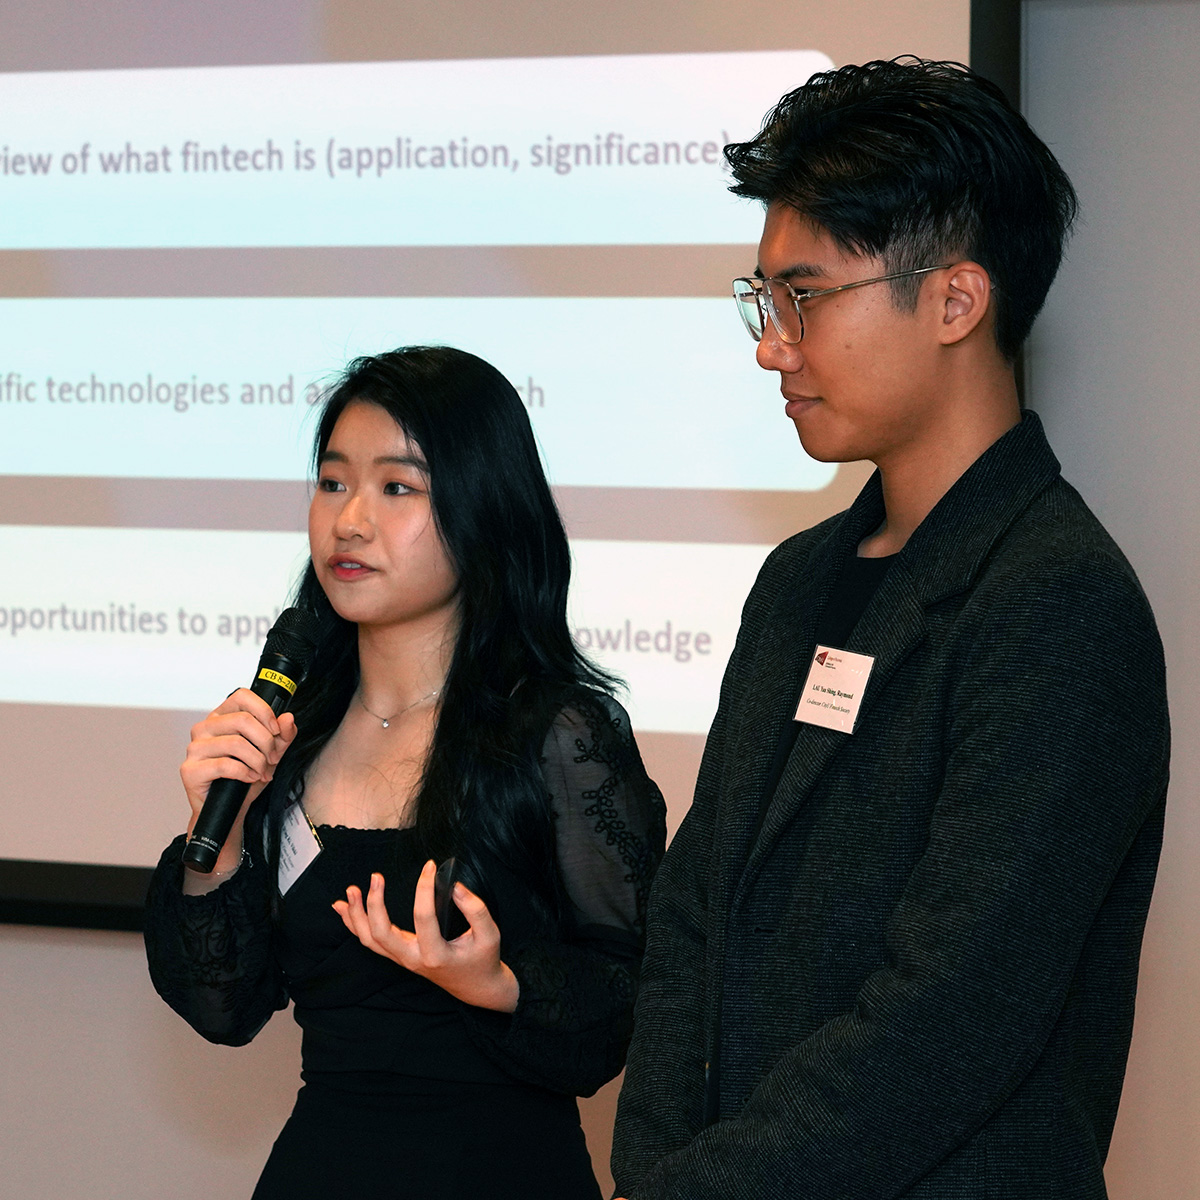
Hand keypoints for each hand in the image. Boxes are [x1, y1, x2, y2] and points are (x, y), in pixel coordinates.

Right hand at [180, 688, 297, 873]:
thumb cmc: (247, 777)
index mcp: (222, 716)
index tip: (276, 730)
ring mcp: (194, 748)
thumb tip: (288, 718)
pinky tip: (250, 777)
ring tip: (262, 771)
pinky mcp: (190, 770)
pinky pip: (225, 765)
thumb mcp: (272, 753)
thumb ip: (283, 735)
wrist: (232, 809)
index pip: (242, 696)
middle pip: (243, 720)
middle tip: (272, 758)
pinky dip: (245, 772)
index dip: (264, 711)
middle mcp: (204, 728)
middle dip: (266, 742)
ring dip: (257, 760)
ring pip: (236, 743)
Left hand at [332, 861, 519, 1012]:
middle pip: (382, 934)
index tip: (430, 866)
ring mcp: (403, 960)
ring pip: (369, 941)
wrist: (476, 987)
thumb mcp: (489, 934)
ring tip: (351, 890)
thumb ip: (475, 908)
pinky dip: (354, 925)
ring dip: (356, 916)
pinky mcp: (399, 957)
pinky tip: (343, 908)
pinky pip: (370, 943)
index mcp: (436, 955)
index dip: (425, 889)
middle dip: (374, 905)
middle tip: (375, 877)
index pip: (423, 918)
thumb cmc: (482, 959)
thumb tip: (454, 885)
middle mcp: (413, 960)